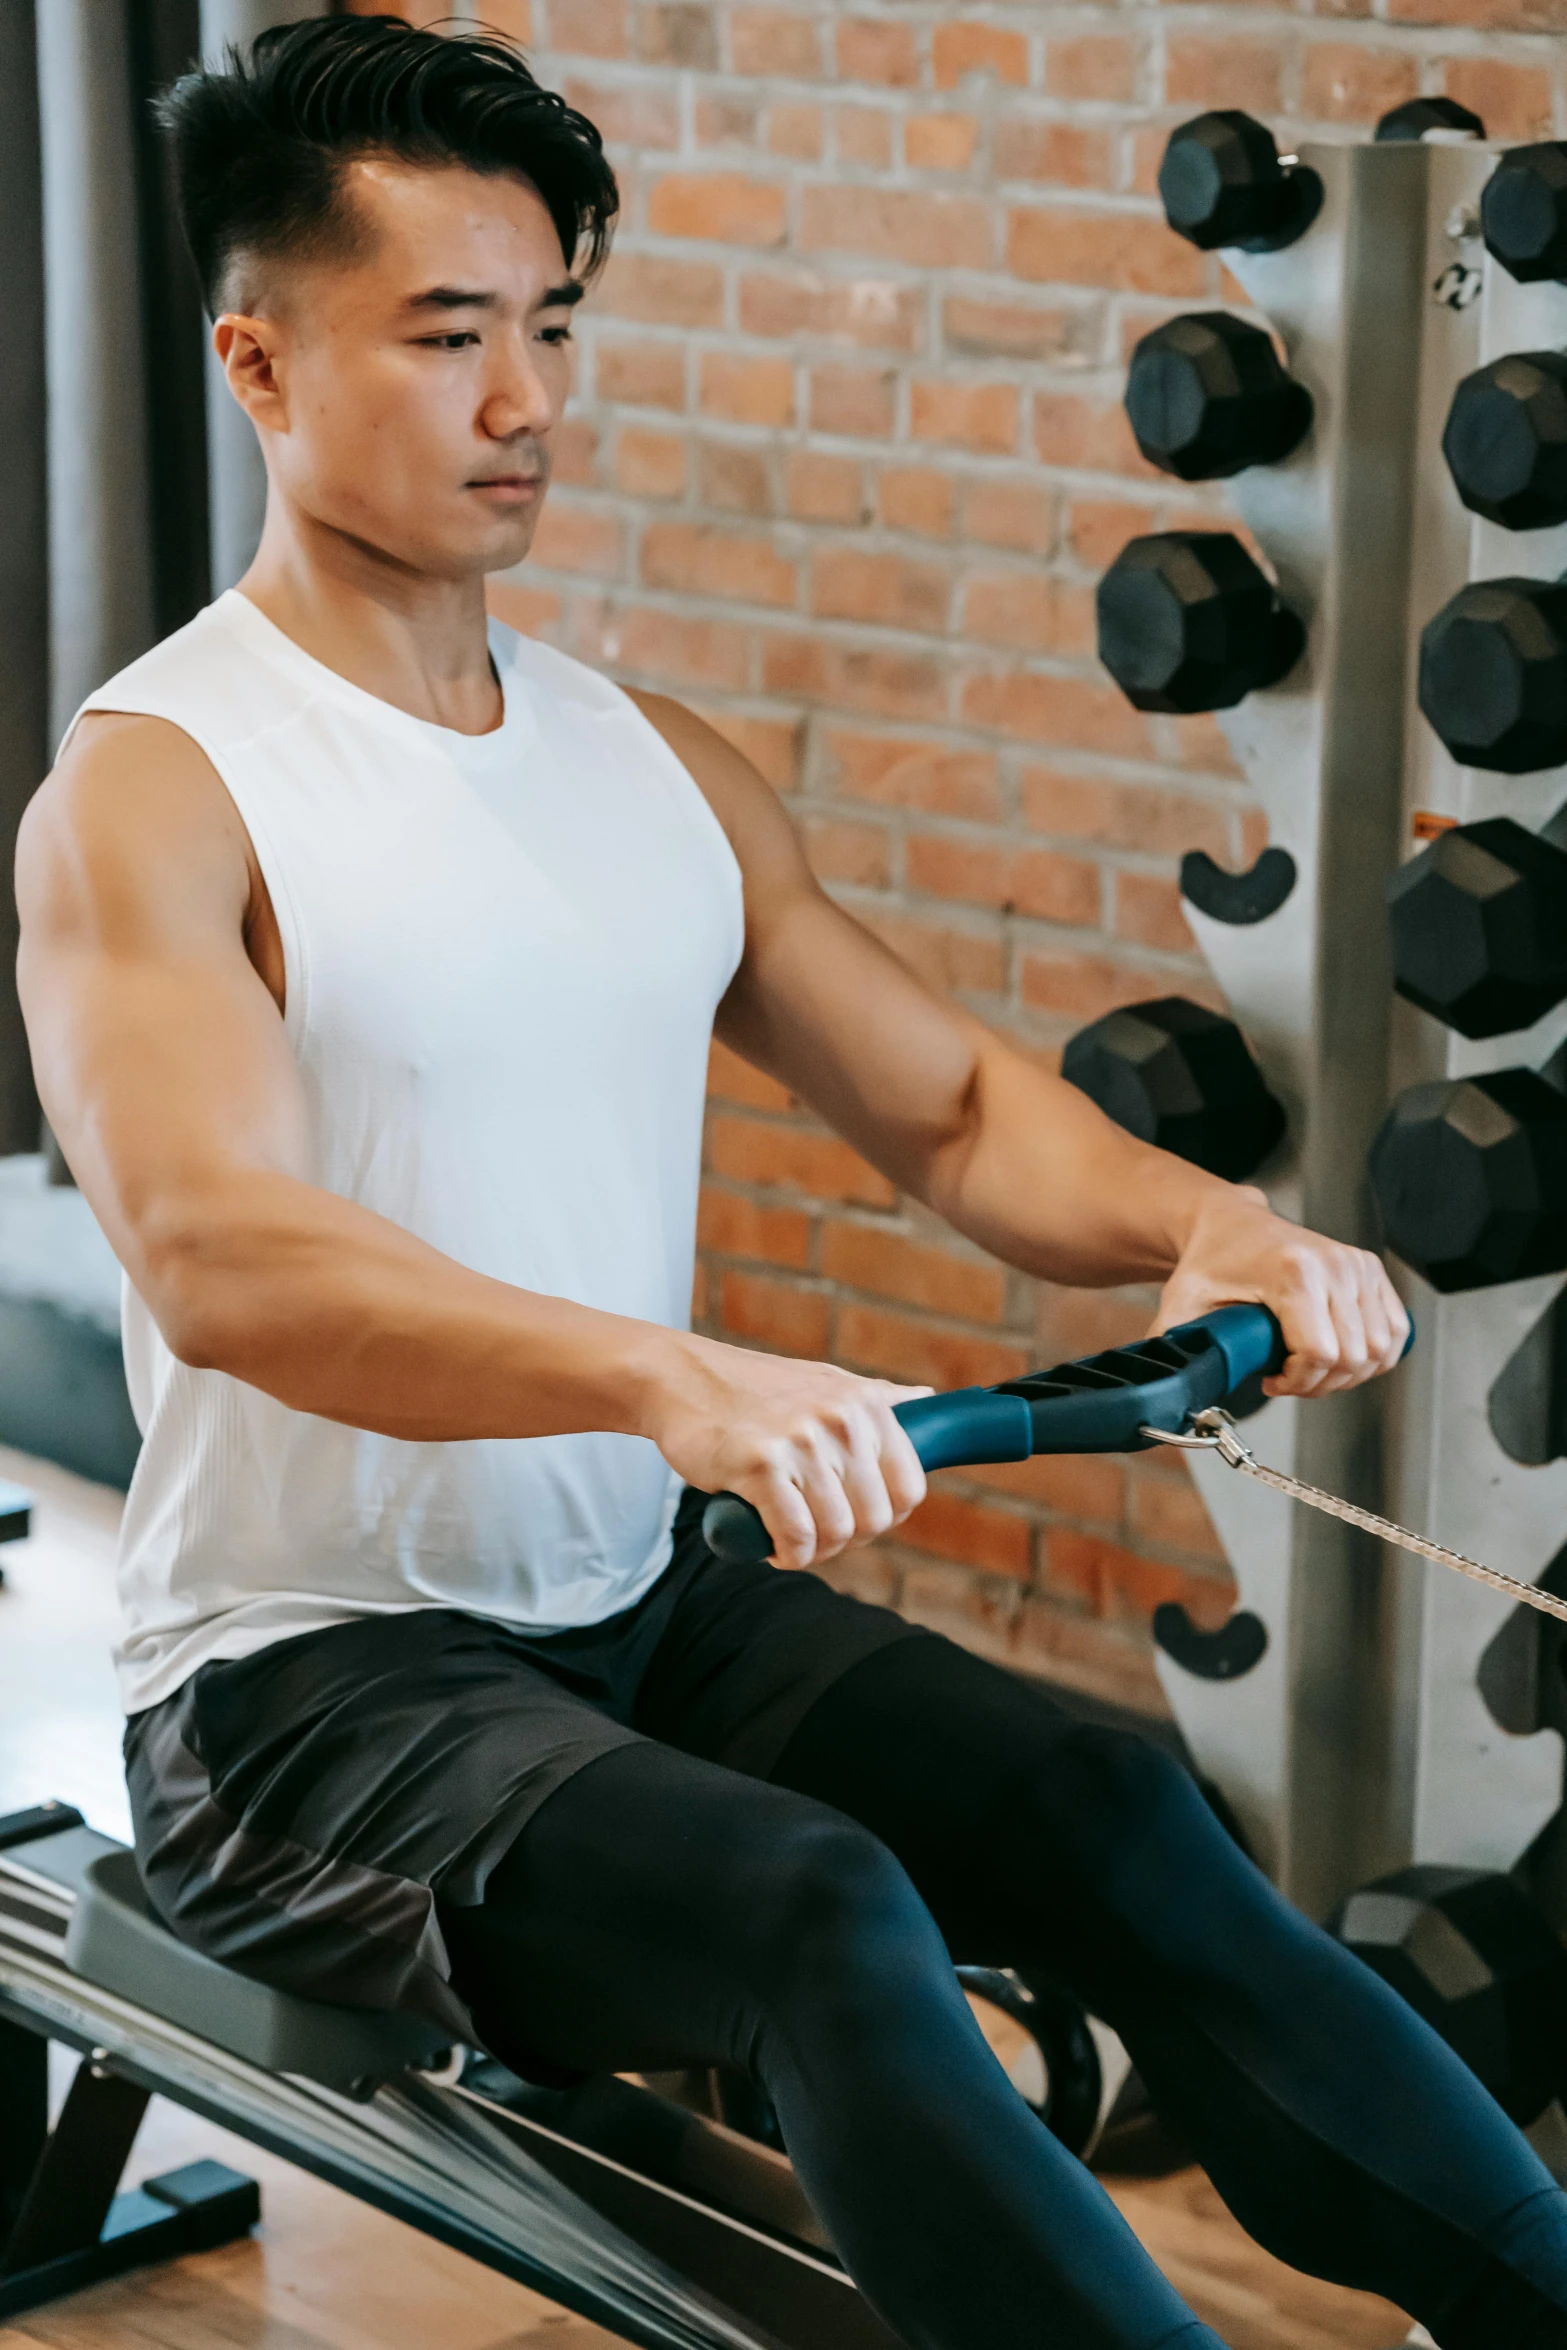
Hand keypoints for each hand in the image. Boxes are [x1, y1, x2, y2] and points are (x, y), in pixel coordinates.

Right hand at [642, 1332, 928, 1568]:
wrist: (678, 1377)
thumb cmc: (753, 1388)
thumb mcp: (824, 1382)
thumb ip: (877, 1398)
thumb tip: (929, 1398)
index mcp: (865, 1403)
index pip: (909, 1488)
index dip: (883, 1516)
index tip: (852, 1516)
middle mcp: (841, 1419)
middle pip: (875, 1519)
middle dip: (847, 1540)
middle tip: (814, 1531)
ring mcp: (801, 1441)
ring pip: (837, 1533)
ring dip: (814, 1551)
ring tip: (791, 1538)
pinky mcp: (760, 1465)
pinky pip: (795, 1537)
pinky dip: (787, 1555)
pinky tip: (772, 1546)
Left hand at [1152, 1186, 1408, 1398]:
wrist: (1231, 1223)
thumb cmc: (1210, 1263)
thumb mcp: (1183, 1305)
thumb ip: (1174, 1348)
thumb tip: (1167, 1389)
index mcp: (1294, 1273)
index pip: (1320, 1353)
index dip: (1297, 1383)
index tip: (1270, 1380)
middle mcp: (1335, 1265)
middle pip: (1352, 1358)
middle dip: (1318, 1383)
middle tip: (1287, 1378)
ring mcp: (1358, 1266)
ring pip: (1378, 1351)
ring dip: (1346, 1374)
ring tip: (1308, 1366)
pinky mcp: (1372, 1271)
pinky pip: (1396, 1331)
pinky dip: (1373, 1356)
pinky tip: (1338, 1355)